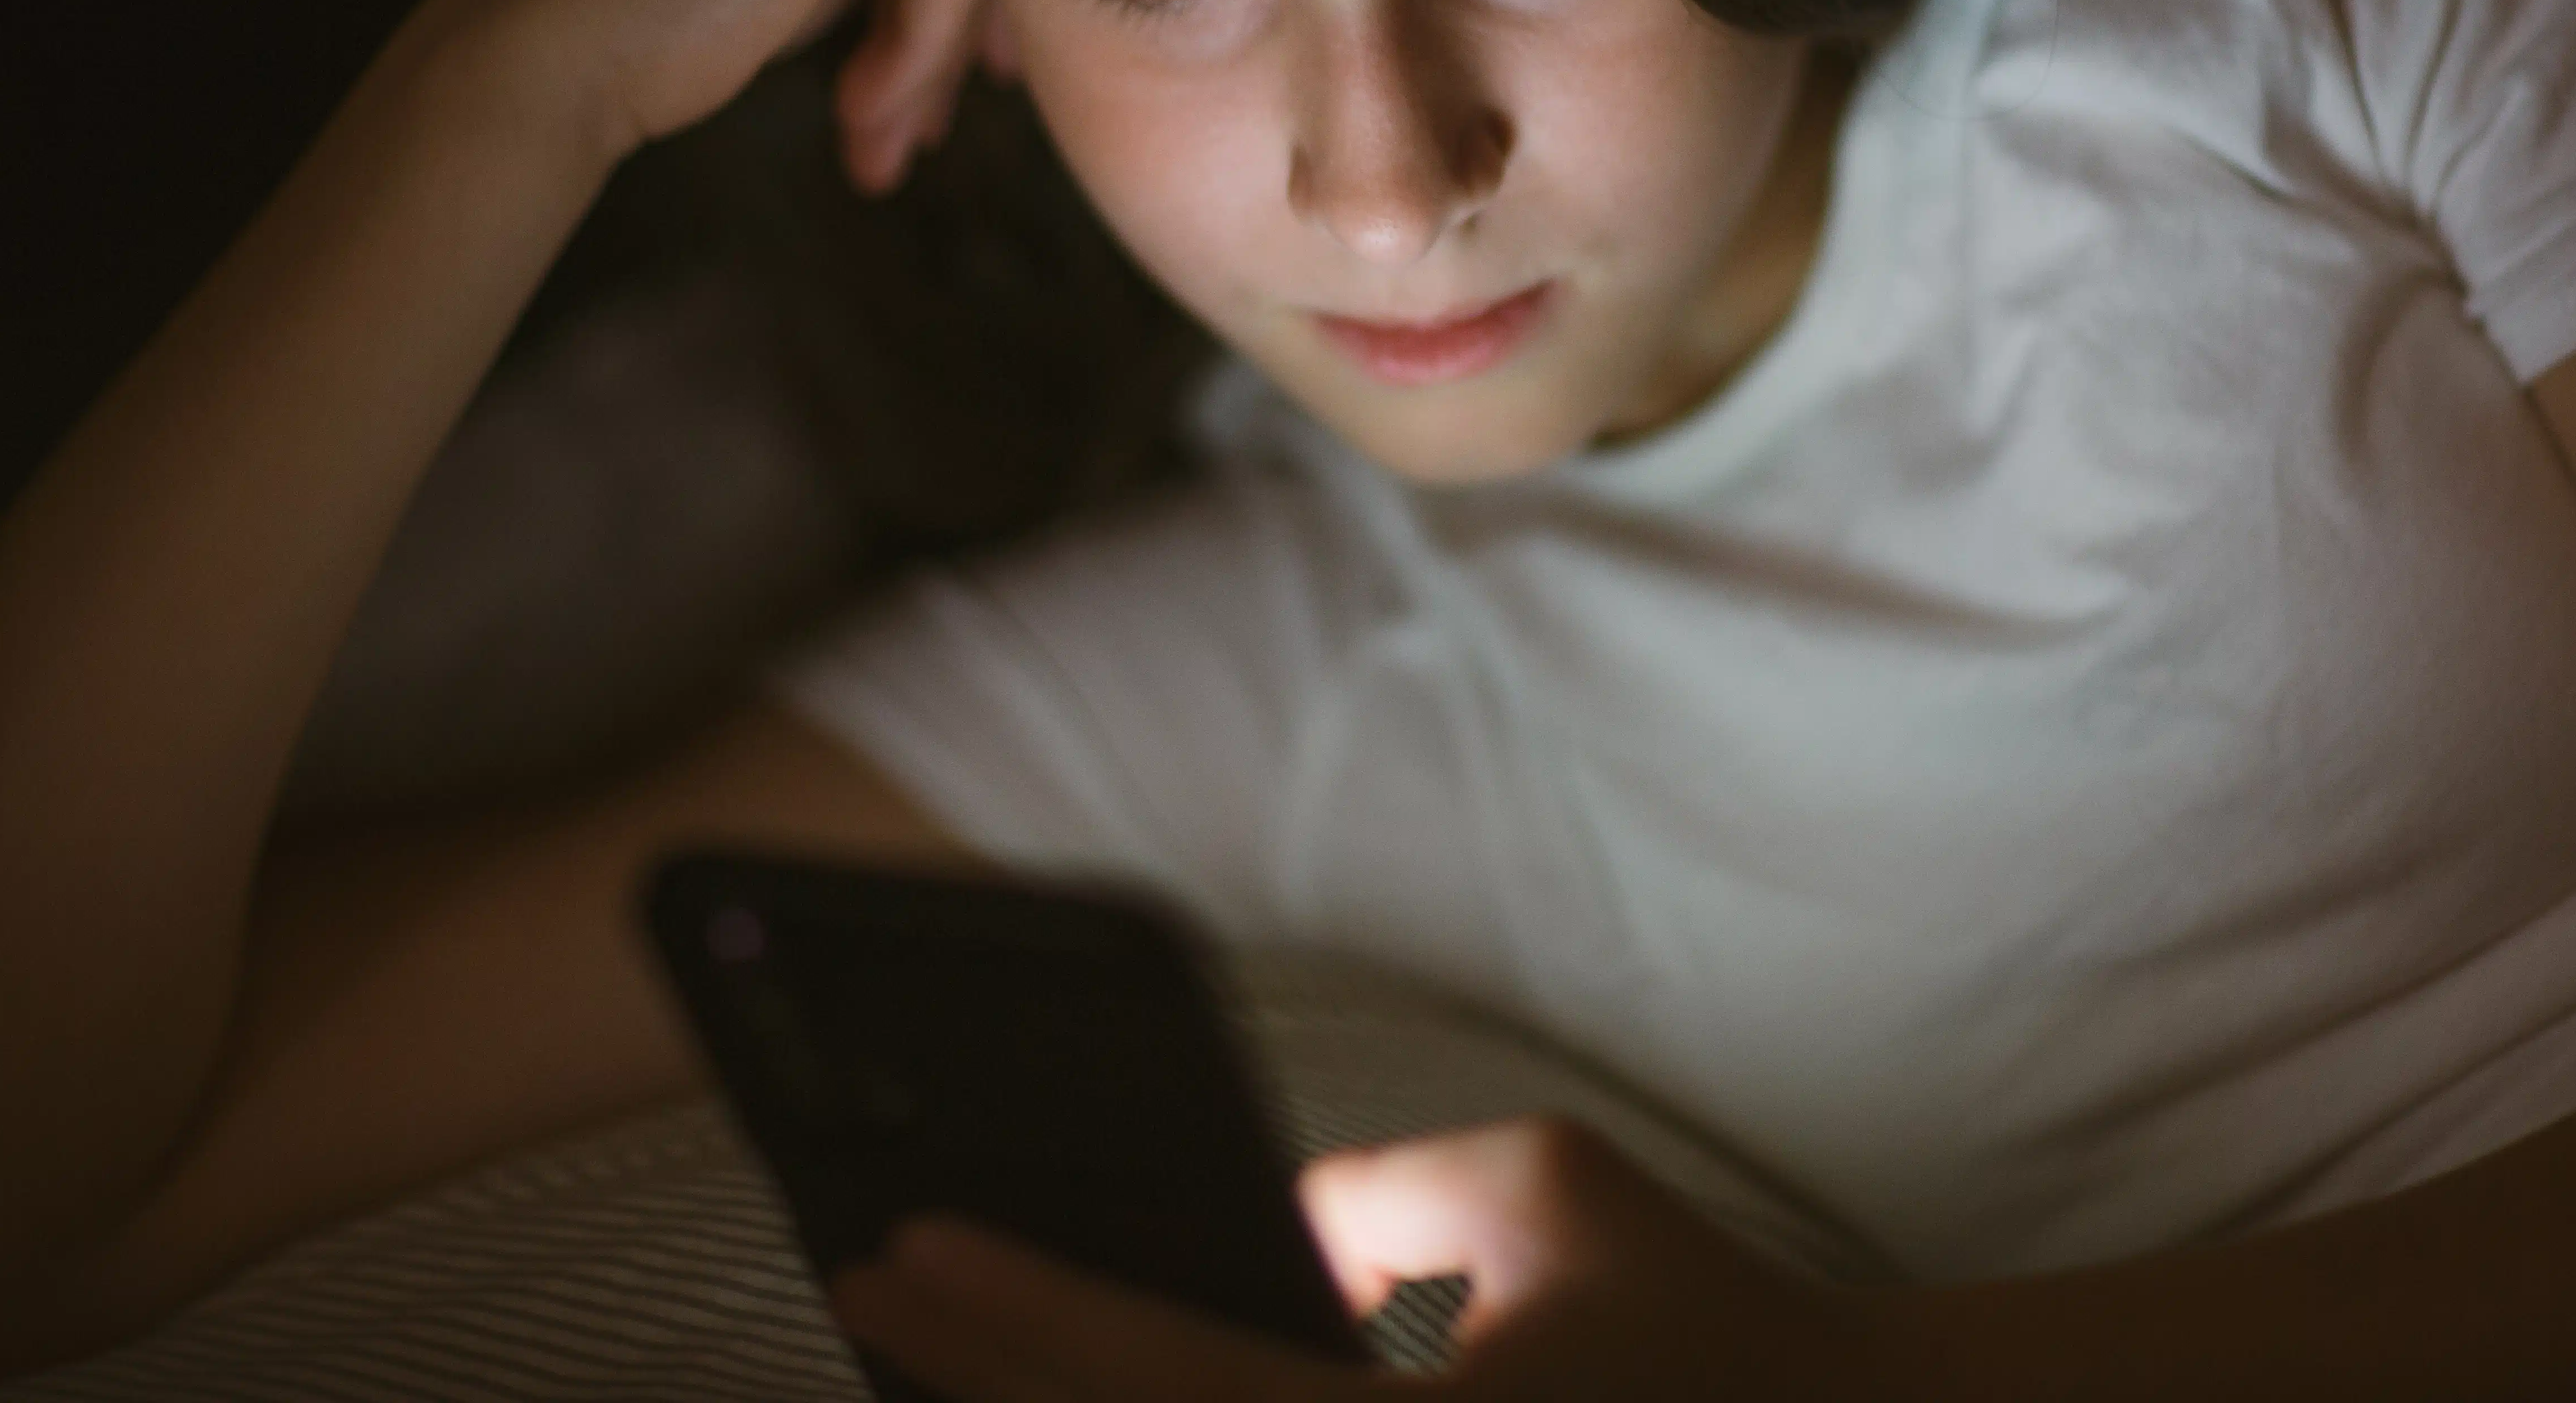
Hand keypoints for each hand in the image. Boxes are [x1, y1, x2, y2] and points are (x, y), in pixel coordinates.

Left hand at [827, 1117, 1934, 1400]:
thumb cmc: (1702, 1319)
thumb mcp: (1541, 1193)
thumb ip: (1373, 1196)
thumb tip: (1248, 1235)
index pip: (1155, 1377)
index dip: (1010, 1312)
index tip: (895, 1248)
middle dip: (978, 1386)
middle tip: (873, 1299)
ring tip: (937, 1361)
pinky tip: (1068, 1398)